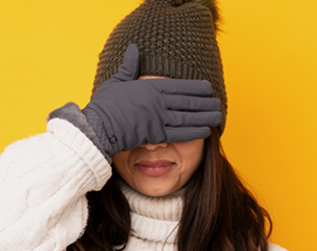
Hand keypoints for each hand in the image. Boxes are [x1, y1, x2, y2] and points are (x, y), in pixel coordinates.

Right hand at [83, 44, 222, 155]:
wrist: (98, 126)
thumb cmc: (105, 105)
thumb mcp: (117, 81)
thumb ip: (129, 67)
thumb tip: (133, 49)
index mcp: (150, 87)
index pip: (179, 86)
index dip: (196, 87)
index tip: (208, 88)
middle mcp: (158, 102)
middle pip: (187, 102)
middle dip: (205, 103)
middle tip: (218, 103)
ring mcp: (158, 118)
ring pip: (187, 118)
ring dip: (204, 117)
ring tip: (218, 117)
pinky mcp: (156, 135)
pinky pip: (179, 134)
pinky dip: (193, 132)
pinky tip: (205, 131)